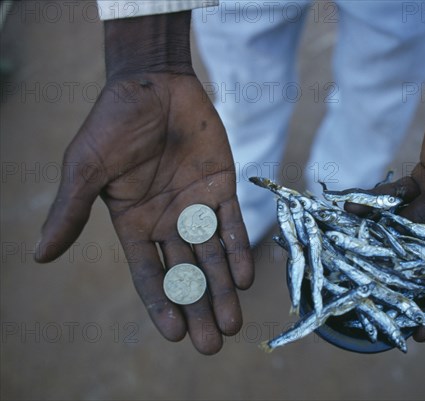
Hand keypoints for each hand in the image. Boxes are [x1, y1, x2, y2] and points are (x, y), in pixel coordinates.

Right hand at [35, 12, 252, 353]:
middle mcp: (167, 222)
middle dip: (199, 308)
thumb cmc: (113, 123)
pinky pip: (232, 224)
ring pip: (212, 256)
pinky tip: (246, 277)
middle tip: (213, 342)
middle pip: (185, 274)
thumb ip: (71, 212)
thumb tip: (40, 256)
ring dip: (224, 288)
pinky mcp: (221, 186)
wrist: (153, 83)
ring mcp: (196, 206)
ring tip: (234, 322)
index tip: (176, 335)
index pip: (148, 274)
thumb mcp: (86, 168)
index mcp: (133, 224)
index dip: (162, 305)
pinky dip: (238, 249)